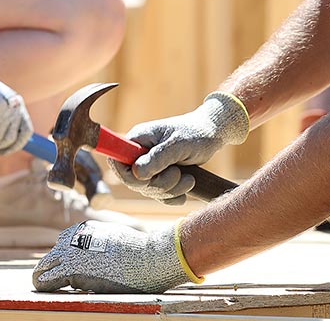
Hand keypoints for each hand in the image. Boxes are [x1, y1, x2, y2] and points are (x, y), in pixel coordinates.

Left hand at [33, 220, 198, 292]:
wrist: (147, 257)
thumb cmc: (140, 252)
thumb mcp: (117, 238)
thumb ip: (102, 243)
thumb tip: (102, 256)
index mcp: (84, 230)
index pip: (63, 243)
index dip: (61, 258)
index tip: (60, 269)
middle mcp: (74, 238)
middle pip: (52, 255)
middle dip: (48, 267)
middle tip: (43, 280)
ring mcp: (71, 253)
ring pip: (46, 265)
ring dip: (42, 276)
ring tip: (38, 284)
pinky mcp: (72, 269)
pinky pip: (49, 279)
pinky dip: (43, 284)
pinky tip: (39, 288)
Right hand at [109, 92, 247, 205]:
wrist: (212, 135)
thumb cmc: (196, 134)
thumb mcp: (178, 145)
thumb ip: (158, 158)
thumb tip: (136, 172)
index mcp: (138, 139)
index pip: (117, 160)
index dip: (129, 175)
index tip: (148, 178)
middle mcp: (140, 152)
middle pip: (134, 181)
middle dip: (159, 184)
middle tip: (179, 175)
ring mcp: (149, 164)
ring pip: (148, 189)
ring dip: (170, 190)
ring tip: (189, 180)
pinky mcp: (160, 175)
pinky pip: (159, 194)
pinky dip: (172, 196)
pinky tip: (186, 189)